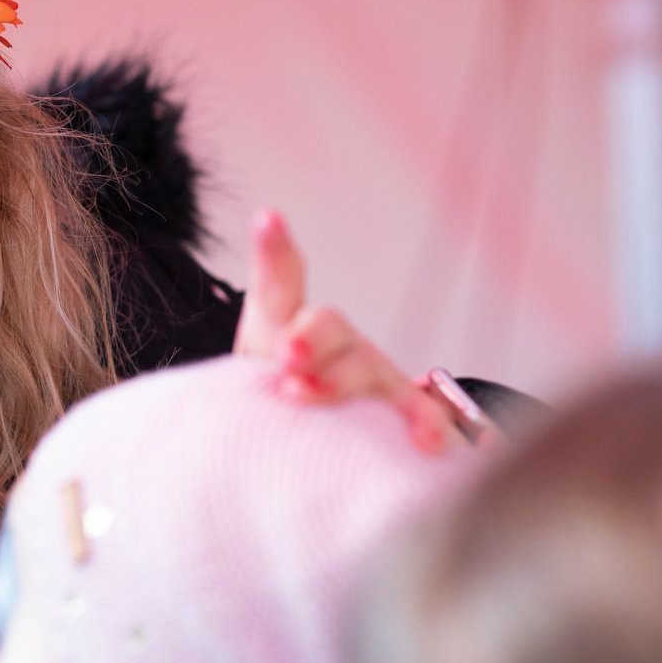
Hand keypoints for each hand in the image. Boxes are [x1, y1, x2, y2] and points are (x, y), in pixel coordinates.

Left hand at [233, 208, 463, 454]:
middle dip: (309, 337)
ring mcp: (371, 371)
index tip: (267, 221)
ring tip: (303, 394)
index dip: (274, 253)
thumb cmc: (275, 395)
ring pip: (363, 368)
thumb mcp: (245, 364)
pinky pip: (414, 413)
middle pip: (327, 326)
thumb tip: (245, 245)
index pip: (281, 284)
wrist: (315, 434)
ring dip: (339, 381)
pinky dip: (425, 424)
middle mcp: (336, 341)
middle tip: (285, 354)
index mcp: (292, 326)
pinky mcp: (397, 408)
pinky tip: (426, 441)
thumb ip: (235, 336)